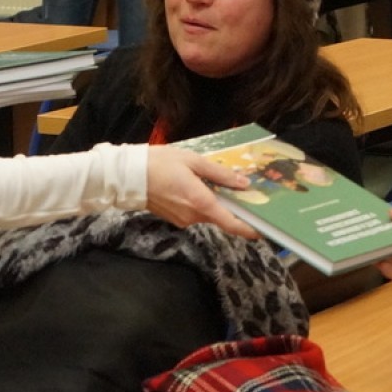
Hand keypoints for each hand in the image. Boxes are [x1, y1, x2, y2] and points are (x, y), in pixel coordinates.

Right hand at [144, 147, 258, 238]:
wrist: (127, 176)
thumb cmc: (160, 163)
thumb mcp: (193, 161)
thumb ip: (220, 174)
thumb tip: (244, 183)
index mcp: (201, 202)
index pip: (231, 223)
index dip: (249, 229)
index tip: (263, 231)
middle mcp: (194, 216)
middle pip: (221, 217)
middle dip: (232, 208)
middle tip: (243, 193)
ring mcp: (183, 220)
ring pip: (208, 214)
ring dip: (214, 204)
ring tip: (216, 184)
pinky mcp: (175, 219)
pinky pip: (195, 213)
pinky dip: (201, 204)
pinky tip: (196, 188)